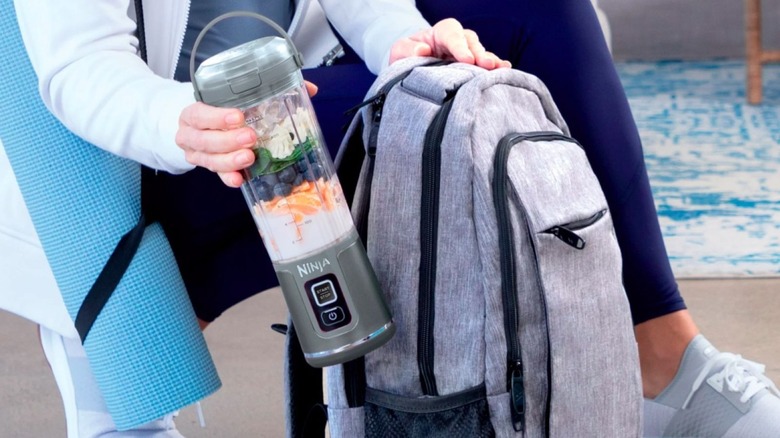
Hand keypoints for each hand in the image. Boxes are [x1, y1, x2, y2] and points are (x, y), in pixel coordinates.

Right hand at [176, 81, 318, 186]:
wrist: (202, 125)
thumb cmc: (222, 109)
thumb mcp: (236, 97)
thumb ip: (268, 89)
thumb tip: (309, 88)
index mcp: (194, 112)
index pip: (199, 113)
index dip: (216, 116)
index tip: (238, 116)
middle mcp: (191, 134)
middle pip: (204, 140)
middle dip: (228, 140)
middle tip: (251, 138)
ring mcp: (197, 153)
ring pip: (209, 160)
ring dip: (230, 160)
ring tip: (249, 157)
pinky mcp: (208, 167)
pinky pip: (217, 175)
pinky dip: (228, 177)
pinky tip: (239, 179)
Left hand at [389, 18, 511, 69]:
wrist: (412, 70)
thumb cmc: (407, 57)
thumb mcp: (400, 51)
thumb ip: (406, 49)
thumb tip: (423, 50)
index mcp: (441, 33)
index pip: (452, 34)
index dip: (460, 45)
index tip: (466, 58)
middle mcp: (458, 41)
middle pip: (471, 43)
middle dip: (479, 54)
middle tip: (486, 65)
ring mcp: (468, 54)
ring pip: (481, 54)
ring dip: (490, 62)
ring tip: (499, 70)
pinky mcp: (473, 68)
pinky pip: (486, 67)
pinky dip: (495, 69)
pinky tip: (505, 72)